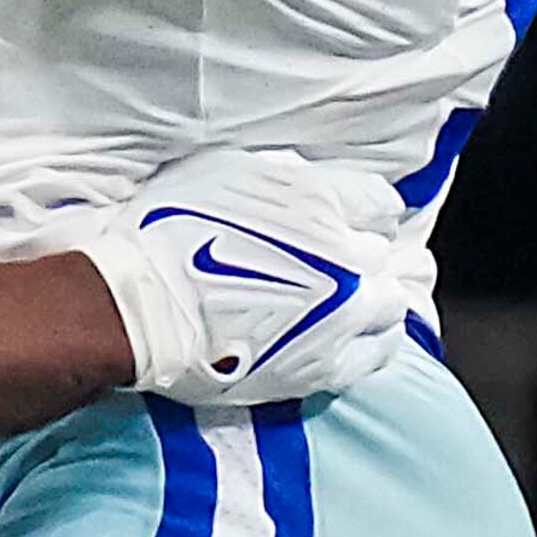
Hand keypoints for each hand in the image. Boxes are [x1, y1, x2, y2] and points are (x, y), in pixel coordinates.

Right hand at [72, 149, 409, 407]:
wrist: (141, 306)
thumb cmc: (167, 231)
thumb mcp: (222, 171)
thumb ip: (282, 175)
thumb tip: (310, 177)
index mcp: (320, 202)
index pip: (380, 203)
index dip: (363, 209)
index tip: (349, 215)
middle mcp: (344, 258)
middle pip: (390, 254)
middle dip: (371, 252)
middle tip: (347, 256)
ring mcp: (342, 316)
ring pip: (395, 303)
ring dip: (377, 295)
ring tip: (353, 296)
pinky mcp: (326, 365)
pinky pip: (378, 353)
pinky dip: (371, 339)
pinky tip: (352, 332)